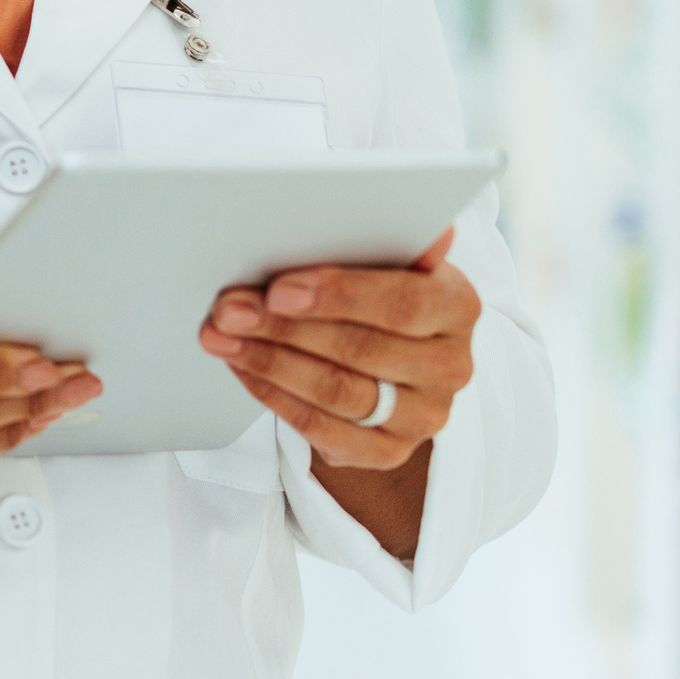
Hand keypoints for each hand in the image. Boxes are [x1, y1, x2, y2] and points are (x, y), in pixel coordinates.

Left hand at [200, 228, 480, 473]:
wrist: (392, 360)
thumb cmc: (378, 289)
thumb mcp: (387, 258)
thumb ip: (387, 239)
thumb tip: (430, 226)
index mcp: (458, 305)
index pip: (402, 302)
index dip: (338, 296)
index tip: (278, 289)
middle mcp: (452, 366)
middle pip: (360, 350)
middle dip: (284, 328)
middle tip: (228, 310)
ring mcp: (425, 416)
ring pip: (338, 393)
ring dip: (269, 362)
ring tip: (221, 338)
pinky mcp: (391, 452)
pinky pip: (327, 433)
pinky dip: (277, 399)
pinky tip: (244, 369)